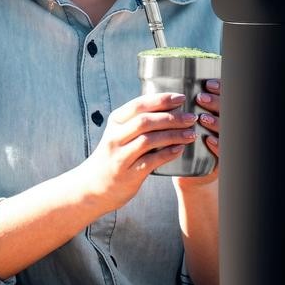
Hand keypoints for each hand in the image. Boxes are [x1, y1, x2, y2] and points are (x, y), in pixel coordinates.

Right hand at [79, 91, 199, 211]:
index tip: (181, 97)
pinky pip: (151, 161)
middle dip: (172, 117)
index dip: (161, 99)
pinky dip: (167, 154)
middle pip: (145, 121)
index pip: (139, 105)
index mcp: (115, 122)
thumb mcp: (119, 134)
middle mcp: (115, 137)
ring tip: (190, 133)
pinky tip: (180, 149)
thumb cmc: (113, 156)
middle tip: (191, 117)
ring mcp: (120, 157)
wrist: (93, 187)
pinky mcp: (128, 175)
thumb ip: (137, 121)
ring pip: (149, 140)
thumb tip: (170, 107)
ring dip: (173, 135)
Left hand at [175, 78, 220, 189]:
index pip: (224, 97)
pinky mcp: (220, 162)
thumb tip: (160, 88)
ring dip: (216, 122)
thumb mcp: (181, 124)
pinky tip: (209, 140)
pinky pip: (224, 152)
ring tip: (203, 118)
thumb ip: (177, 109)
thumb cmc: (180, 143)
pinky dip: (218, 145)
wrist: (186, 175)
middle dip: (217, 102)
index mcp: (216, 115)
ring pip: (227, 130)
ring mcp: (224, 144)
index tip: (207, 83)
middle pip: (228, 111)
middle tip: (201, 98)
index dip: (220, 88)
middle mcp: (224, 128)